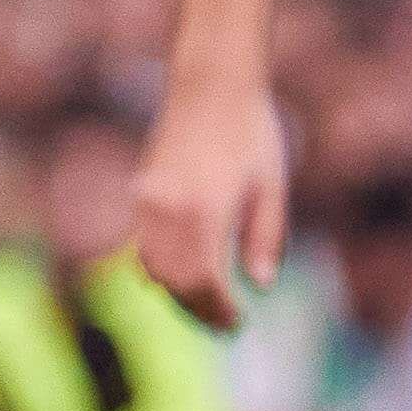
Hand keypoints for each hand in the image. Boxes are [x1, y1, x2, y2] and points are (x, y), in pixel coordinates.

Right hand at [132, 72, 289, 328]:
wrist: (210, 85)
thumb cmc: (250, 132)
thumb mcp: (270, 186)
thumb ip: (264, 237)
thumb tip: (260, 286)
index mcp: (206, 212)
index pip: (207, 281)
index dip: (221, 309)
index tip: (238, 324)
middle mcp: (170, 211)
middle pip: (176, 282)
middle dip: (198, 309)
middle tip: (221, 326)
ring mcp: (149, 202)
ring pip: (153, 267)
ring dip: (176, 293)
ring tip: (202, 307)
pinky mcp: (141, 193)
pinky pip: (141, 245)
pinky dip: (157, 268)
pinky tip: (176, 277)